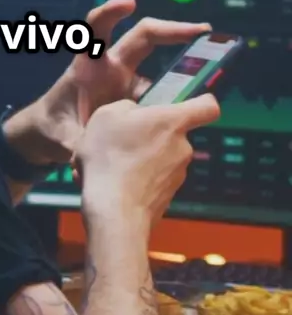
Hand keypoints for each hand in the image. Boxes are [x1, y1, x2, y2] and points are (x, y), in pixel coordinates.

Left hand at [38, 0, 210, 159]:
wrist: (53, 135)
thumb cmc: (54, 126)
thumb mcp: (63, 136)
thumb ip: (76, 144)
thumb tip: (87, 153)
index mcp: (90, 66)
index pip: (98, 29)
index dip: (111, 13)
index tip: (129, 4)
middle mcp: (113, 67)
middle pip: (144, 37)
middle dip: (174, 30)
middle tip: (204, 31)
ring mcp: (128, 82)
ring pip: (161, 73)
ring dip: (185, 76)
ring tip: (212, 81)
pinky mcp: (138, 100)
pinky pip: (163, 99)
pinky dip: (178, 107)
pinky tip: (195, 115)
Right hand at [75, 95, 219, 227]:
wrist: (115, 212)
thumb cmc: (112, 156)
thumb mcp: (107, 115)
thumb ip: (127, 108)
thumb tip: (135, 115)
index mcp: (174, 122)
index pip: (207, 107)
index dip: (200, 103)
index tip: (185, 105)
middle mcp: (183, 148)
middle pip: (172, 135)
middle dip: (149, 136)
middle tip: (120, 142)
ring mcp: (177, 176)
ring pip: (159, 160)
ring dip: (138, 160)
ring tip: (109, 167)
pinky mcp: (166, 199)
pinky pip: (151, 182)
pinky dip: (135, 181)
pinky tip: (112, 185)